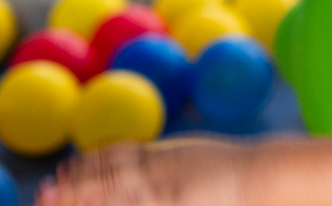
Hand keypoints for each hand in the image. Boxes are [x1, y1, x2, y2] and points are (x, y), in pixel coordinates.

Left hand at [37, 138, 242, 205]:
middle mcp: (161, 164)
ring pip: (117, 187)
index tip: (65, 169)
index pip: (117, 153)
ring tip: (60, 197)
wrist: (260, 172)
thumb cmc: (228, 168)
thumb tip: (132, 157)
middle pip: (110, 170)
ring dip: (88, 193)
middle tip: (49, 189)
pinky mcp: (174, 199)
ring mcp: (166, 183)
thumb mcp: (188, 153)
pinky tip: (101, 201)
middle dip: (77, 180)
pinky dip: (116, 199)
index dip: (88, 162)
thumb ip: (160, 156)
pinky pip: (138, 200)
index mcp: (163, 151)